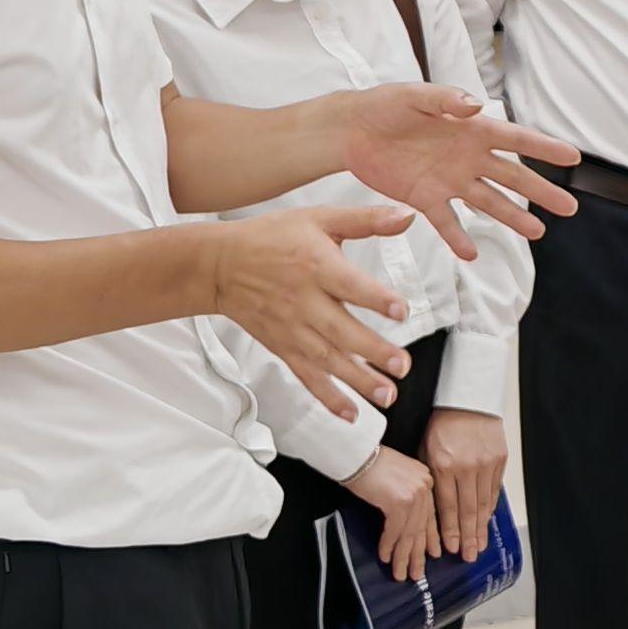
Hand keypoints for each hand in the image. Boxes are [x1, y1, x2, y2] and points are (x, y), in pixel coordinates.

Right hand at [208, 206, 413, 421]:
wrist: (219, 265)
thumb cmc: (272, 238)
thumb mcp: (319, 219)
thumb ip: (366, 219)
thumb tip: (408, 215)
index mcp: (316, 267)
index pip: (348, 285)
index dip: (375, 298)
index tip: (401, 311)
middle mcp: (304, 302)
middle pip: (341, 331)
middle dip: (373, 351)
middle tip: (403, 366)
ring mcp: (292, 329)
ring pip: (327, 360)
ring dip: (358, 380)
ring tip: (387, 395)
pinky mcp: (282, 347)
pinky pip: (306, 375)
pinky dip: (328, 396)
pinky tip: (351, 413)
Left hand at [340, 82, 581, 258]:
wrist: (350, 131)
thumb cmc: (385, 105)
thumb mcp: (414, 96)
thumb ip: (446, 100)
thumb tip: (477, 106)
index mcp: (471, 129)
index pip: (515, 140)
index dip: (544, 148)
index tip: (573, 157)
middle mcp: (468, 157)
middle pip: (512, 177)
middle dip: (542, 192)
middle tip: (570, 207)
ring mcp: (449, 180)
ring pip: (488, 202)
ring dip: (512, 218)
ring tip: (537, 234)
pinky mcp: (425, 198)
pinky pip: (447, 222)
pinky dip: (459, 238)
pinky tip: (472, 254)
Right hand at [342, 446, 438, 582]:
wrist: (355, 452)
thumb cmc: (368, 463)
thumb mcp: (395, 478)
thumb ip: (405, 496)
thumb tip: (405, 523)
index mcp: (426, 479)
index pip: (431, 514)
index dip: (431, 537)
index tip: (433, 554)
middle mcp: (425, 486)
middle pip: (422, 526)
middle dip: (418, 553)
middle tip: (417, 573)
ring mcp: (414, 494)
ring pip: (410, 532)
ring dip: (403, 556)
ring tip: (401, 574)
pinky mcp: (399, 501)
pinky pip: (395, 530)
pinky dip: (389, 545)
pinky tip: (386, 557)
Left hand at [421, 406, 506, 557]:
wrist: (467, 399)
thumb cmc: (441, 425)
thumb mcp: (425, 450)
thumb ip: (431, 479)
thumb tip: (432, 510)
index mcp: (443, 465)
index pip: (448, 507)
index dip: (450, 530)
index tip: (451, 549)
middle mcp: (467, 467)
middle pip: (468, 510)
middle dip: (468, 537)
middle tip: (469, 556)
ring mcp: (486, 463)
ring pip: (484, 503)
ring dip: (481, 527)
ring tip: (480, 545)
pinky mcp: (500, 459)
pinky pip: (494, 489)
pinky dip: (490, 507)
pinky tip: (487, 521)